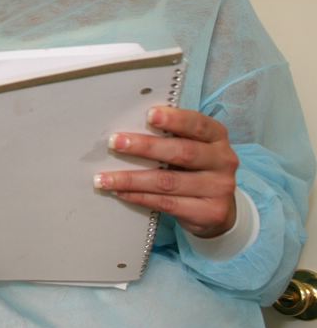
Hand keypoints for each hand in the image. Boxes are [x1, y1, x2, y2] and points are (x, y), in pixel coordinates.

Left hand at [95, 106, 238, 237]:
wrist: (219, 209)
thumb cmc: (194, 169)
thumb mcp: (191, 147)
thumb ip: (170, 137)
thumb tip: (127, 131)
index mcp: (217, 137)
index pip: (198, 124)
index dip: (175, 119)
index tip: (149, 115)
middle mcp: (223, 161)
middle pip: (182, 152)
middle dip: (145, 147)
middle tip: (115, 143)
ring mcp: (219, 188)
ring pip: (168, 182)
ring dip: (131, 179)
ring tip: (103, 178)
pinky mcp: (210, 212)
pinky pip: (167, 203)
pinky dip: (139, 197)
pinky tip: (120, 193)